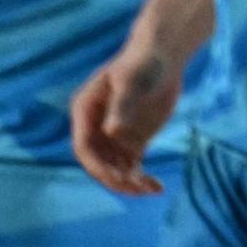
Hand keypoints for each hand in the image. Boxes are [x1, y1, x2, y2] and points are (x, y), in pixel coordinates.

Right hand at [71, 42, 186, 194]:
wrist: (163, 56)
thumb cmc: (143, 63)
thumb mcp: (132, 81)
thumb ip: (123, 106)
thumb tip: (112, 131)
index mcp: (85, 111)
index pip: (83, 146)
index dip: (96, 164)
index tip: (116, 174)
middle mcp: (95, 127)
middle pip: (97, 163)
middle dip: (114, 178)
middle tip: (136, 186)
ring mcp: (114, 137)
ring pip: (115, 170)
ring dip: (129, 184)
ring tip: (151, 189)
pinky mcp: (132, 142)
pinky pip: (132, 167)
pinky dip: (142, 180)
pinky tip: (157, 188)